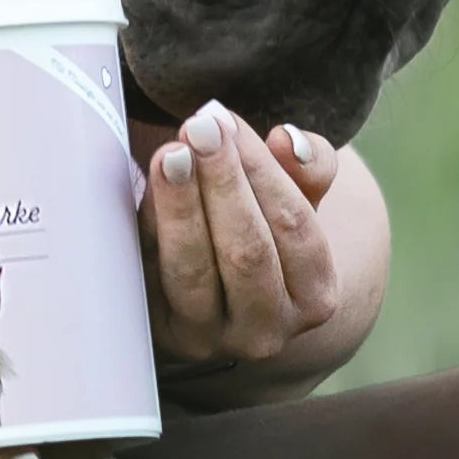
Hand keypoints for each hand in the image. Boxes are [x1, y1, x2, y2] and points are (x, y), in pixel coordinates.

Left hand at [140, 101, 345, 378]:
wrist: (218, 289)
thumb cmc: (262, 227)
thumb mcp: (297, 200)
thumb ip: (309, 166)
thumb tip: (288, 140)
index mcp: (314, 297)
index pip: (294, 226)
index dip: (262, 169)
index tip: (228, 120)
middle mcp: (265, 331)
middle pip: (248, 252)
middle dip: (222, 182)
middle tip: (199, 126)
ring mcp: (209, 338)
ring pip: (194, 270)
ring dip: (180, 206)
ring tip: (169, 152)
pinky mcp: (157, 333)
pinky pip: (150, 275)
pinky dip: (148, 226)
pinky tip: (144, 184)